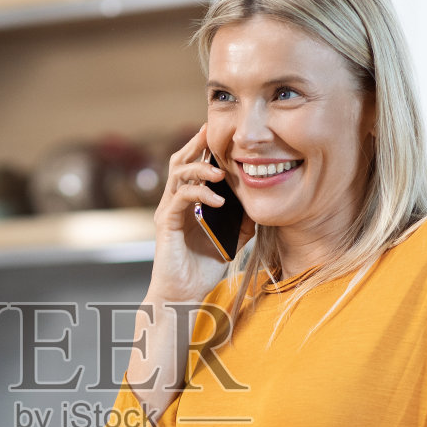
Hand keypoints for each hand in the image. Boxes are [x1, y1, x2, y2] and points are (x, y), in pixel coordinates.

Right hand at [145, 124, 255, 306]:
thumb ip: (242, 220)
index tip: (221, 134)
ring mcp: (168, 211)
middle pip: (180, 161)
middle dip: (197, 144)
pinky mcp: (166, 223)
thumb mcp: (231, 239)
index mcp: (188, 202)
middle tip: (212, 132)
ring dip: (201, 168)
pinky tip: (218, 200)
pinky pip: (181, 198)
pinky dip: (200, 194)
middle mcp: (174, 202)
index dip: (204, 148)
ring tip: (222, 172)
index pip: (193, 166)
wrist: (183, 294)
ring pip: (178, 174)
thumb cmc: (203, 268)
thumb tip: (260, 203)